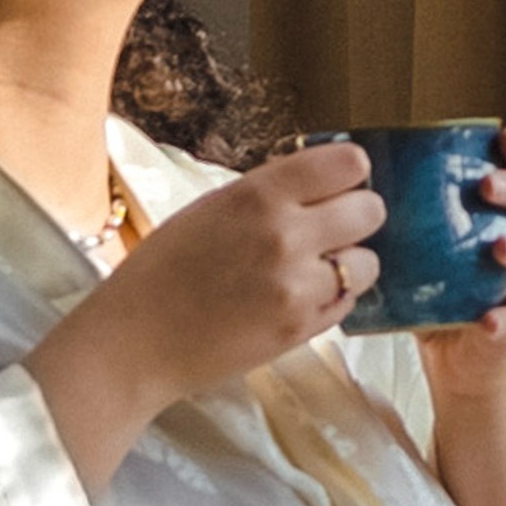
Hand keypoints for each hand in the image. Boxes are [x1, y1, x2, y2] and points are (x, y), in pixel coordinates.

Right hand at [28, 144, 384, 465]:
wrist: (134, 341)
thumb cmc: (162, 271)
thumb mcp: (211, 208)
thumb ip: (267, 194)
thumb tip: (319, 183)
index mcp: (258, 194)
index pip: (348, 163)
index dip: (350, 175)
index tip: (338, 186)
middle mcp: (285, 235)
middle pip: (371, 210)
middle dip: (356, 219)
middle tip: (332, 230)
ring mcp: (297, 285)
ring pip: (368, 262)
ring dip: (349, 265)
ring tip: (313, 271)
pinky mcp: (302, 328)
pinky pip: (347, 303)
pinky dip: (332, 300)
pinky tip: (298, 299)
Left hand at [415, 127, 505, 403]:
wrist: (449, 358)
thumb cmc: (429, 292)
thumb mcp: (413, 246)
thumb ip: (398, 215)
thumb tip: (343, 177)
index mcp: (494, 213)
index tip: (504, 138)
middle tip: (488, 186)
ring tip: (500, 249)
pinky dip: (505, 319)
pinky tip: (488, 319)